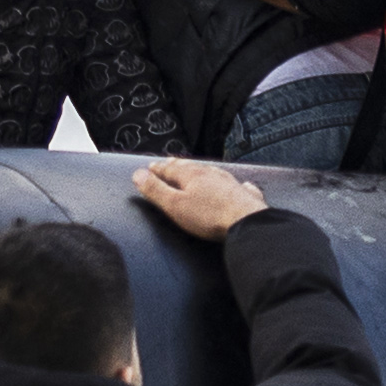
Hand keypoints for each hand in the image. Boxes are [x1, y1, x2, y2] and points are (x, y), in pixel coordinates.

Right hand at [134, 156, 265, 241]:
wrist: (247, 222)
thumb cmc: (209, 216)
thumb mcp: (174, 205)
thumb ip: (155, 190)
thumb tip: (138, 174)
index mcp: (192, 175)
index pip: (169, 169)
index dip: (157, 169)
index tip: (150, 167)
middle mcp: (211, 174)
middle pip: (190, 167)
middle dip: (177, 166)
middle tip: (169, 163)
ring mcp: (230, 183)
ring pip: (212, 172)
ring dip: (200, 170)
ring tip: (195, 169)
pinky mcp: (244, 196)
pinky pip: (236, 185)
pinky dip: (231, 183)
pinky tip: (236, 183)